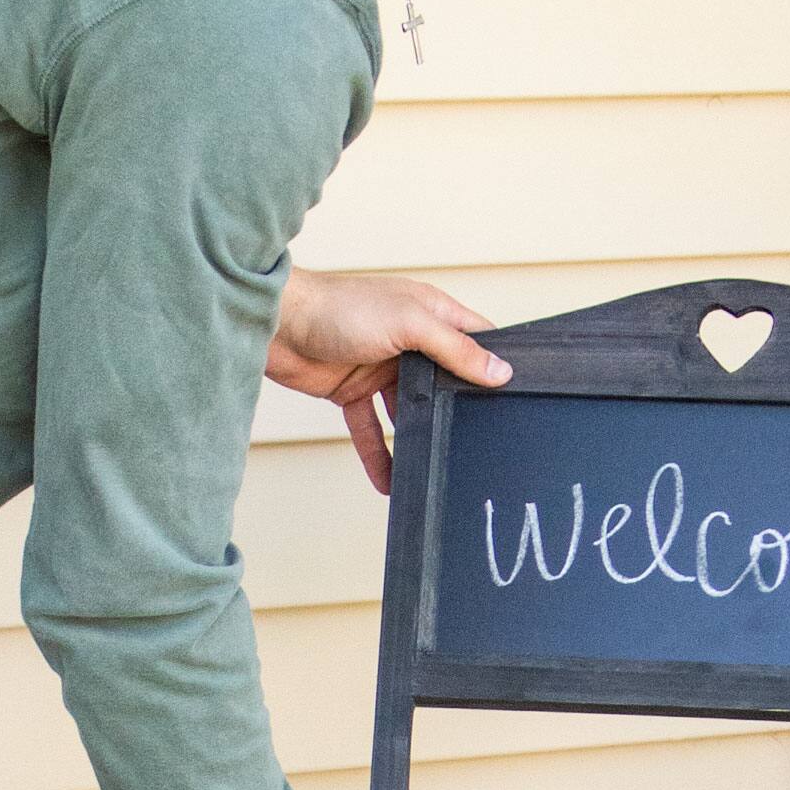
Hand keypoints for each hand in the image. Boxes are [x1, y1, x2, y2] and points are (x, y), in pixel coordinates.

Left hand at [267, 268, 512, 493]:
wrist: (277, 322)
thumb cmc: (339, 307)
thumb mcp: (410, 324)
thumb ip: (454, 349)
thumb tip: (498, 371)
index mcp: (430, 314)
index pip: (474, 340)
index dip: (493, 363)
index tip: (512, 394)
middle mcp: (408, 340)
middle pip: (443, 380)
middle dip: (455, 407)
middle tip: (476, 440)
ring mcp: (379, 368)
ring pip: (407, 410)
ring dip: (417, 437)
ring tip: (435, 464)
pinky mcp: (350, 391)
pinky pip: (371, 430)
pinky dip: (378, 455)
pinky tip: (388, 482)